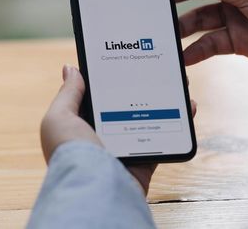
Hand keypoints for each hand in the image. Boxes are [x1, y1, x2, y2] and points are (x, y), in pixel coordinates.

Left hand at [40, 65, 196, 193]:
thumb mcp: (60, 117)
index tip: (124, 58)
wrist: (94, 189)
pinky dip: (179, 123)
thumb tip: (70, 68)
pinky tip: (188, 105)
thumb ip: (67, 94)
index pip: (95, 95)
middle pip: (125, 104)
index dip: (108, 77)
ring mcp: (124, 147)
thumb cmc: (71, 153)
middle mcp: (101, 135)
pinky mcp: (144, 160)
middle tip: (157, 65)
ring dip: (164, 100)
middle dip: (140, 85)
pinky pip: (165, 138)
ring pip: (148, 118)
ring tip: (177, 81)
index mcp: (79, 124)